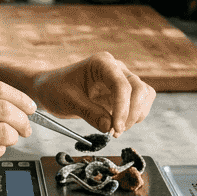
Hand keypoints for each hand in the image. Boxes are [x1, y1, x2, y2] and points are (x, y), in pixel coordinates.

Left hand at [30, 52, 155, 136]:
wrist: (51, 89)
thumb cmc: (56, 89)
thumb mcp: (67, 101)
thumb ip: (89, 112)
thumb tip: (109, 127)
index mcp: (101, 63)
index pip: (121, 84)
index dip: (122, 107)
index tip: (115, 128)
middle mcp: (116, 68)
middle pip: (139, 89)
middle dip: (131, 113)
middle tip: (115, 132)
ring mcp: (122, 79)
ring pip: (145, 95)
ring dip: (135, 116)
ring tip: (115, 129)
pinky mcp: (124, 93)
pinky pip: (141, 103)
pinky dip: (134, 117)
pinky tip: (117, 125)